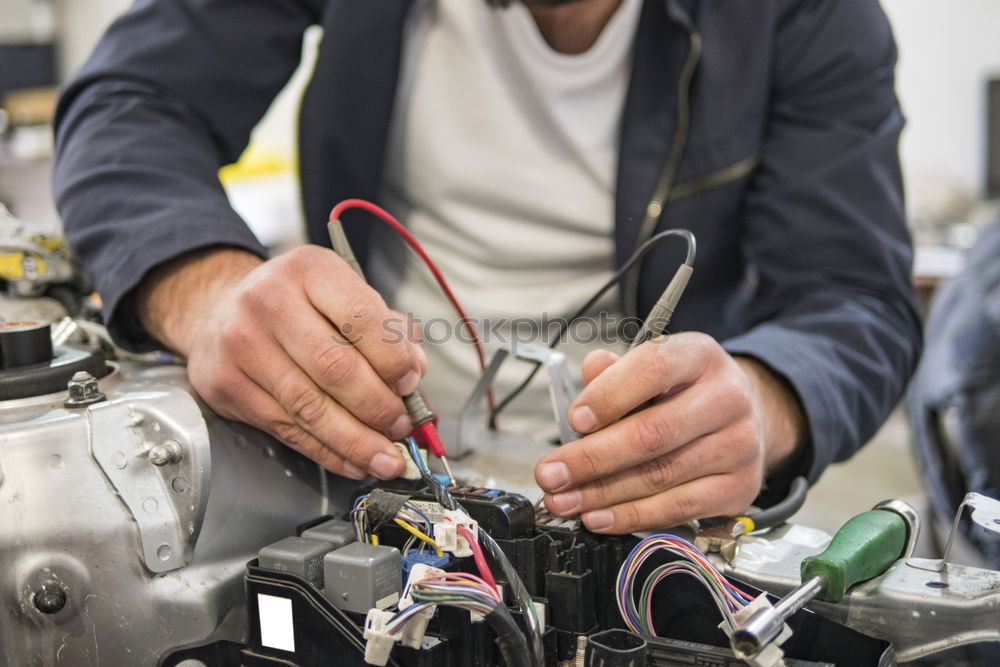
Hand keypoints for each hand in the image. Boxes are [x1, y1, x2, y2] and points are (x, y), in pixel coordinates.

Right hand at [137, 245, 425, 479]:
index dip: (393, 359)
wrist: (220, 310)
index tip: (410, 383)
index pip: (362, 318)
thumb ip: (387, 330)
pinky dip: (327, 452)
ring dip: (357, 441)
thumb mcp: (343, 295)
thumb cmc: (296, 304)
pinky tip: (352, 460)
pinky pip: (287, 430)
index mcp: (309, 270)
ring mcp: (243, 344)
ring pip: (310, 408)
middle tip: (401, 426)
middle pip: (335, 368)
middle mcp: (270, 302)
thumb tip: (413, 376)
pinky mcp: (227, 385)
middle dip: (378, 407)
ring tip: (386, 457)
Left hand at [534, 332, 804, 533]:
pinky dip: (632, 516)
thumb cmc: (682, 392)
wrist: (743, 416)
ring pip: (660, 476)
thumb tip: (588, 373)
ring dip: (602, 494)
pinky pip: (678, 509)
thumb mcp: (650, 369)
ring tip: (563, 500)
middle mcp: (727, 397)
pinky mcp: (741, 487)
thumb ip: (615, 372)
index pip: (653, 369)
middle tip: (550, 474)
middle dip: (591, 458)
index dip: (609, 396)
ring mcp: (739, 445)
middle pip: (652, 433)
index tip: (574, 420)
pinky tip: (599, 517)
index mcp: (700, 356)